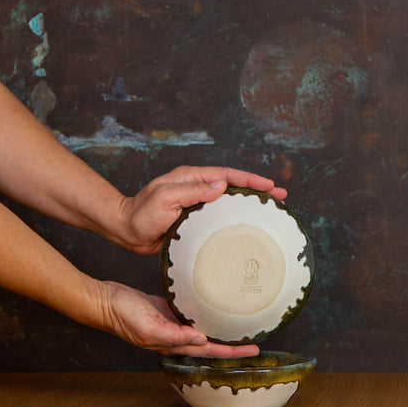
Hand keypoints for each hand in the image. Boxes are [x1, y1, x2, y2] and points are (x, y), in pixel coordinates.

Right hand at [99, 280, 259, 356]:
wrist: (106, 301)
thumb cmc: (122, 314)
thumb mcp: (147, 325)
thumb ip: (173, 335)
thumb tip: (199, 339)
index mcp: (172, 342)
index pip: (208, 350)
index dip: (230, 351)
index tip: (252, 350)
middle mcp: (175, 336)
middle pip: (210, 343)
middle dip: (231, 344)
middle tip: (253, 341)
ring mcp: (172, 323)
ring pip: (202, 329)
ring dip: (219, 330)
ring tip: (238, 327)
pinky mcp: (168, 310)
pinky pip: (190, 315)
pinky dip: (204, 314)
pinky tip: (212, 308)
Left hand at [116, 165, 286, 253]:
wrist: (126, 231)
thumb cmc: (141, 213)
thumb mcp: (165, 198)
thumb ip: (192, 191)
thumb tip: (222, 185)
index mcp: (192, 178)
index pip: (227, 176)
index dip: (250, 180)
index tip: (270, 186)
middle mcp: (197, 189)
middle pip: (234, 187)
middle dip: (258, 191)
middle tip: (281, 197)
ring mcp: (198, 205)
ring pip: (229, 203)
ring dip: (250, 205)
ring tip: (271, 212)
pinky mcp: (196, 221)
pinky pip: (220, 219)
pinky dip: (236, 220)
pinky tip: (247, 228)